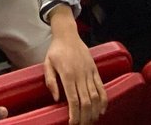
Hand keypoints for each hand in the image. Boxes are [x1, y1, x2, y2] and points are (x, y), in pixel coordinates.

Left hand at [43, 8, 106, 124]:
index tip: (73, 123)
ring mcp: (89, 72)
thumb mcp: (47, 64)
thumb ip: (50, 81)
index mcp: (67, 74)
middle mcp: (80, 75)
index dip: (74, 114)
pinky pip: (102, 87)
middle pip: (86, 101)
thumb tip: (56, 98)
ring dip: (94, 111)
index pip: (73, 99)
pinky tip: (102, 110)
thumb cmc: (56, 50)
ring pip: (96, 96)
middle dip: (85, 117)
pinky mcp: (95, 70)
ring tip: (91, 121)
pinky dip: (104, 100)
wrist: (68, 34)